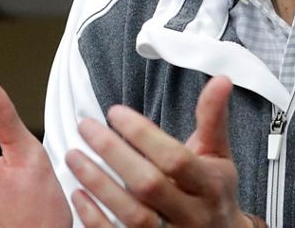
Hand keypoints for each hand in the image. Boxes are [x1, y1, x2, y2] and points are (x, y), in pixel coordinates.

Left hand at [66, 76, 260, 227]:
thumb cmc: (215, 192)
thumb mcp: (218, 153)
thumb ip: (213, 117)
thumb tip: (220, 81)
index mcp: (210, 185)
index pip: (175, 159)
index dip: (144, 135)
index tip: (116, 113)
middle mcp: (192, 214)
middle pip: (149, 185)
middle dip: (114, 154)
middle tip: (87, 128)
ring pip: (132, 214)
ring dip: (98, 184)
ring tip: (74, 156)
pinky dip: (95, 218)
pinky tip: (78, 194)